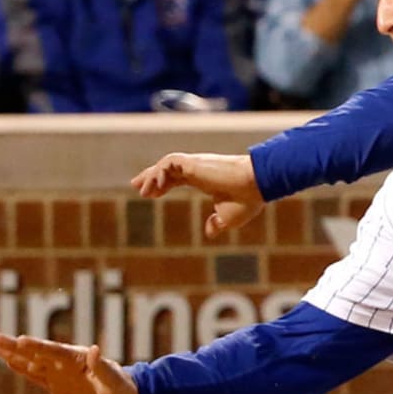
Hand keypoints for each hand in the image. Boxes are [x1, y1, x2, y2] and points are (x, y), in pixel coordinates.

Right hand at [0, 334, 137, 393]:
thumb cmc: (120, 389)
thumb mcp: (114, 380)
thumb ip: (102, 367)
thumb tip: (94, 349)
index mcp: (78, 358)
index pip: (54, 351)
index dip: (37, 346)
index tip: (21, 339)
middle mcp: (65, 363)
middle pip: (36, 353)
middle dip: (16, 346)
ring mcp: (58, 373)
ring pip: (31, 362)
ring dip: (13, 355)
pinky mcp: (54, 385)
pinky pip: (34, 376)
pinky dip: (21, 369)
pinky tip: (8, 361)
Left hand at [131, 153, 264, 238]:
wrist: (257, 185)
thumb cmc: (247, 200)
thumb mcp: (228, 217)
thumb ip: (217, 223)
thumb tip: (209, 231)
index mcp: (206, 179)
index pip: (179, 177)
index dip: (164, 184)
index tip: (152, 194)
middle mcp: (200, 170)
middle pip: (169, 169)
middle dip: (151, 176)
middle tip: (136, 185)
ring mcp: (196, 165)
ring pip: (166, 164)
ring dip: (152, 176)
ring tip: (142, 191)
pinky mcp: (195, 163)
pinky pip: (170, 162)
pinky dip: (159, 172)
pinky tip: (155, 187)